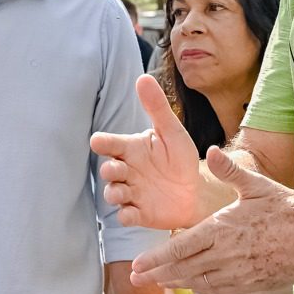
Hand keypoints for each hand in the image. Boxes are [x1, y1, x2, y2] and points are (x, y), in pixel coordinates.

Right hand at [91, 76, 203, 228]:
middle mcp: (127, 170)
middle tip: (114, 169)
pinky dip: (125, 216)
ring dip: (113, 193)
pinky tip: (129, 215)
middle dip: (109, 170)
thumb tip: (143, 77)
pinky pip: (126, 216)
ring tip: (120, 193)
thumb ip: (157, 107)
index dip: (103, 142)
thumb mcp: (172, 131)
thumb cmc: (180, 158)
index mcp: (131, 149)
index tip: (97, 141)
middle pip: (109, 170)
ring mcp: (131, 193)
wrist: (195, 191)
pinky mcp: (139, 213)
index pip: (111, 144)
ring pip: (113, 193)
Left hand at [132, 146, 293, 293]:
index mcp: (222, 230)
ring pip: (198, 281)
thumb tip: (211, 150)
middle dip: (157, 274)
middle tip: (135, 278)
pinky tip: (191, 284)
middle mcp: (225, 256)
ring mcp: (237, 273)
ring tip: (157, 282)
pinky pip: (217, 289)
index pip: (180, 248)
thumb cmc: (288, 210)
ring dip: (175, 282)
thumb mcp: (258, 186)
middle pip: (183, 268)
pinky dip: (199, 287)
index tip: (137, 264)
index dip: (156, 258)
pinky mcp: (249, 284)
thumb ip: (230, 171)